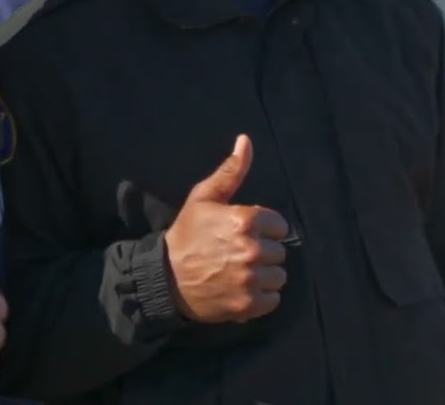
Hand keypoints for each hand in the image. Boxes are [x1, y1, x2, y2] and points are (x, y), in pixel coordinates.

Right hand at [164, 135, 288, 323]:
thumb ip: (231, 171)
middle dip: (263, 251)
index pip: (279, 225)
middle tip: (238, 254)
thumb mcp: (204, 198)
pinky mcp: (249, 304)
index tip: (243, 234)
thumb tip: (246, 140)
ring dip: (264, 275)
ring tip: (241, 272)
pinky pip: (273, 299)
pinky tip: (243, 289)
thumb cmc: (186, 235)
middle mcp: (252, 249)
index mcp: (245, 220)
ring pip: (279, 276)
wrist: (165, 278)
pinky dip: (262, 297)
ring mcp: (251, 279)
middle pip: (280, 251)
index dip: (263, 229)